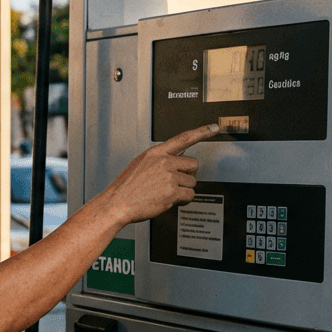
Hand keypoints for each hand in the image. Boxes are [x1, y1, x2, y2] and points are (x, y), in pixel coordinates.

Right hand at [100, 124, 218, 224]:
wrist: (117, 204)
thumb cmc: (126, 188)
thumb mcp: (140, 165)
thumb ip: (159, 161)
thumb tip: (176, 163)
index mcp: (155, 153)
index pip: (183, 138)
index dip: (201, 132)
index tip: (214, 128)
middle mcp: (164, 162)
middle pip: (193, 164)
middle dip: (188, 174)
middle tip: (175, 182)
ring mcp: (168, 176)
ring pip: (191, 182)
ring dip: (183, 189)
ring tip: (165, 193)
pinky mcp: (172, 192)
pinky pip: (189, 195)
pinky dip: (183, 200)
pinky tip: (170, 200)